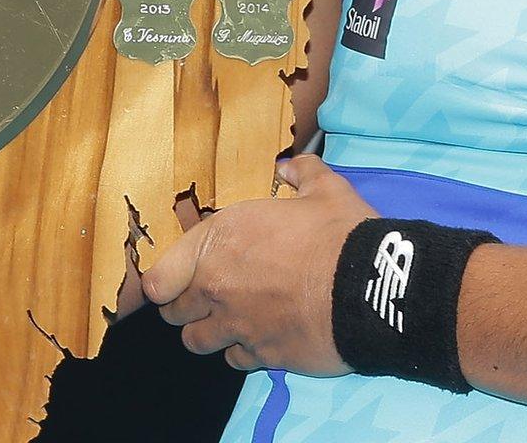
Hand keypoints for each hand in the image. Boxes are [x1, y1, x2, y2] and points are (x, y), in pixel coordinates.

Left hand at [140, 154, 378, 373]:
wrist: (366, 290)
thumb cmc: (339, 234)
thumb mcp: (325, 190)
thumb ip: (301, 174)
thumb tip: (289, 166)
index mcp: (220, 240)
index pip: (159, 278)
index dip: (165, 282)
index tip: (176, 281)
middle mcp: (217, 287)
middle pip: (174, 313)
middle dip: (186, 307)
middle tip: (207, 299)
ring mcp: (237, 326)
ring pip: (197, 342)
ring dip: (209, 332)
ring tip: (227, 322)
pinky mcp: (262, 356)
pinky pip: (235, 361)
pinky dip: (242, 352)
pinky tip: (259, 339)